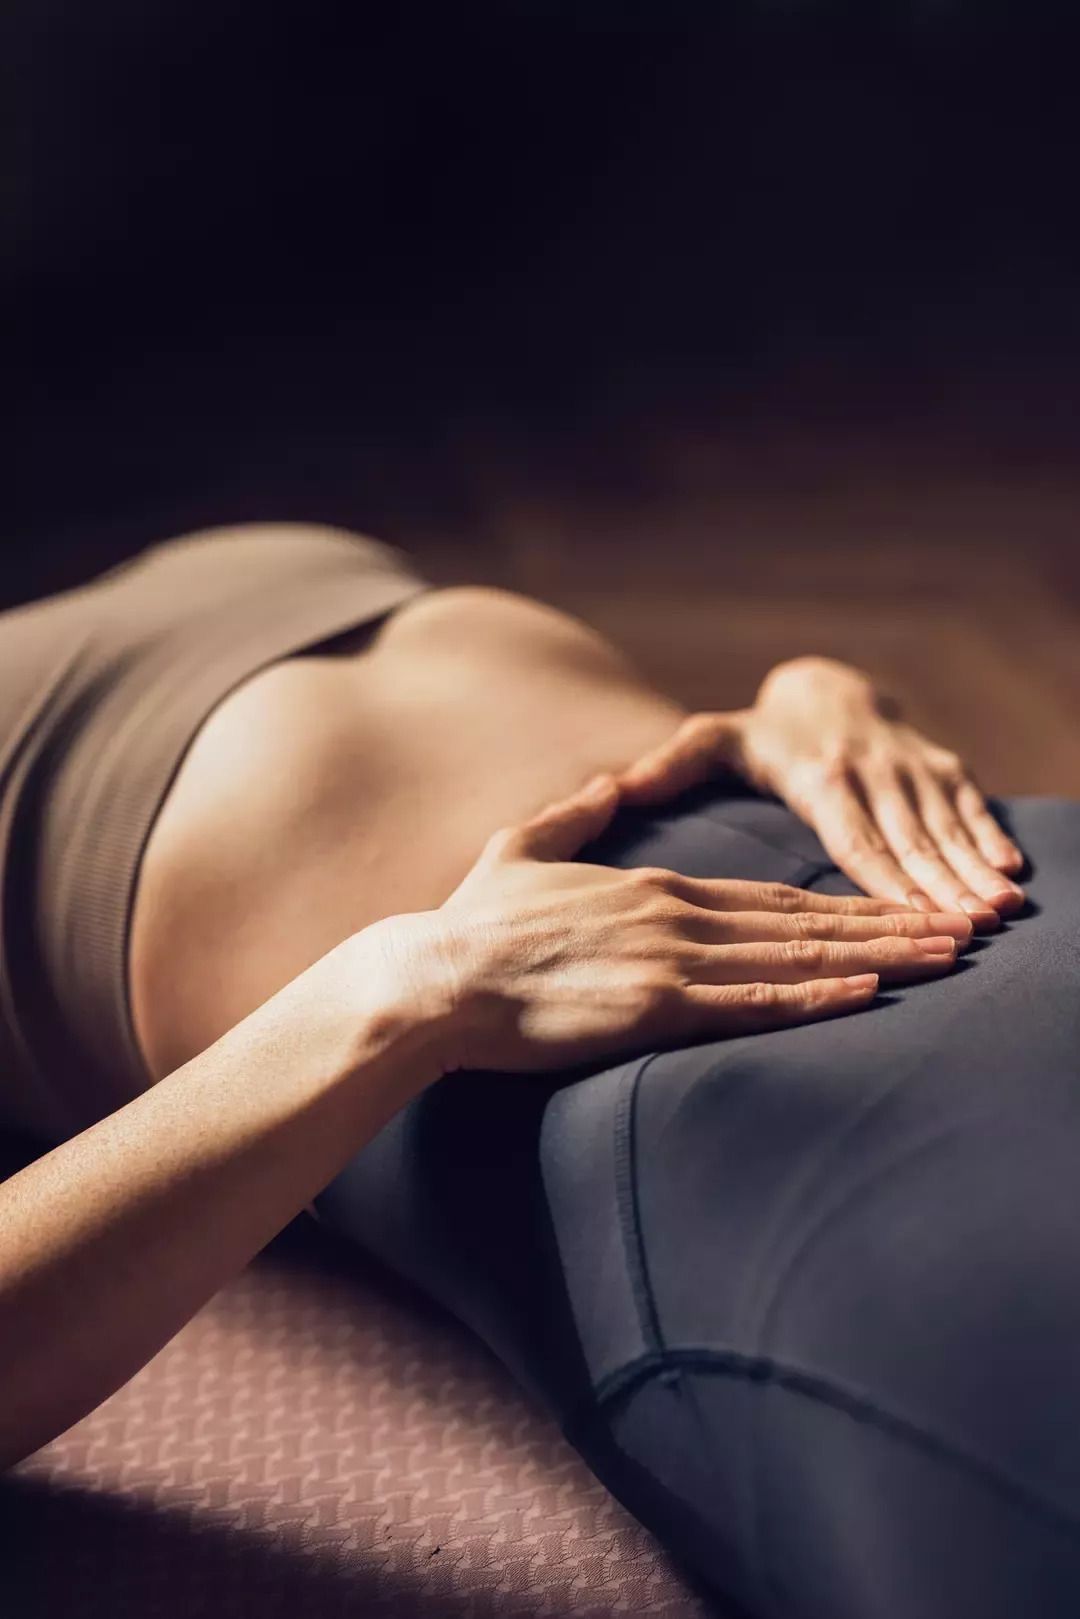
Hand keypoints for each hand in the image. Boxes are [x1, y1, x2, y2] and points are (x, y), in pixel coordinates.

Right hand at [382, 773, 972, 1075]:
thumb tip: (605, 782)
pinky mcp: (652, 1005)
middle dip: (885, 924)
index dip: (840, 904)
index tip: (895, 907)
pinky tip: (866, 992)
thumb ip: (572, 814)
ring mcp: (668, 958)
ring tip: (938, 958)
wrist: (438, 977)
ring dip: (873, 957)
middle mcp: (674, 914)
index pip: (769, 896)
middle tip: (955, 931)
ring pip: (792, 958)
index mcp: (653, 884)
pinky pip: (750, 1001)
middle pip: (801, 921)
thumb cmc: (474, 923)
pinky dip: (815, 996)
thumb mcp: (520, 848)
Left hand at [617, 657, 1024, 927]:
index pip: (851, 833)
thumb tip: (615, 788)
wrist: (826, 684)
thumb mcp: (712, 739)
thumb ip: (669, 766)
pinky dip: (991, 837)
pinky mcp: (938, 767)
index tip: (901, 915)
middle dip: (939, 884)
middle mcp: (869, 769)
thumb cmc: (762, 733)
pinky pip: (968, 805)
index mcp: (817, 774)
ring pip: (943, 825)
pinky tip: (1012, 874)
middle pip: (906, 836)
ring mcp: (909, 767)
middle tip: (968, 928)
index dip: (879, 874)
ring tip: (997, 912)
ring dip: (971, 868)